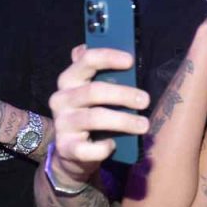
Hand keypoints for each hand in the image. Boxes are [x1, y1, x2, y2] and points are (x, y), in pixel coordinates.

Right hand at [50, 46, 149, 187]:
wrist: (73, 152)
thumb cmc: (91, 114)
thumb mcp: (95, 92)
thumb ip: (103, 74)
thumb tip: (122, 54)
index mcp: (69, 79)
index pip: (86, 60)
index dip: (108, 58)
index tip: (130, 60)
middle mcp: (61, 98)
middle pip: (93, 91)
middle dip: (123, 94)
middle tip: (145, 100)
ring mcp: (62, 123)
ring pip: (94, 118)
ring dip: (123, 121)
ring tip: (144, 125)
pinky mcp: (65, 148)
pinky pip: (87, 148)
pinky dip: (103, 147)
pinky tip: (113, 145)